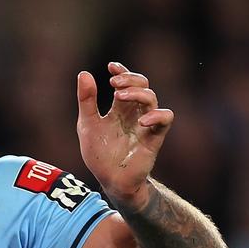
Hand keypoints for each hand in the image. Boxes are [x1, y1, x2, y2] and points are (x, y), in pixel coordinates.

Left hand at [76, 62, 173, 211]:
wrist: (110, 180)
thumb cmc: (99, 154)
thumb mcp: (87, 125)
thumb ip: (87, 101)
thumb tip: (84, 73)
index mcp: (120, 109)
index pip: (126, 83)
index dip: (122, 72)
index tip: (111, 67)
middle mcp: (135, 113)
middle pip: (143, 85)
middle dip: (130, 79)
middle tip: (113, 83)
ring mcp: (146, 124)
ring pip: (152, 98)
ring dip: (138, 93)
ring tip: (119, 96)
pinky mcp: (154, 138)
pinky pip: (165, 120)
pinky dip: (156, 116)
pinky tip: (141, 121)